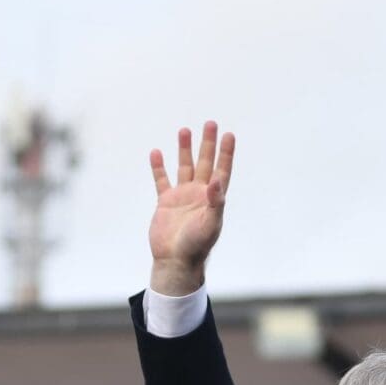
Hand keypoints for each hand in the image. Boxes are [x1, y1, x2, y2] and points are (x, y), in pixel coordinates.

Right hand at [148, 120, 235, 296]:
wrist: (175, 261)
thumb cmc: (196, 246)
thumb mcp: (210, 223)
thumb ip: (215, 201)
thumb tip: (216, 179)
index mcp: (213, 199)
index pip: (221, 170)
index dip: (226, 153)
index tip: (228, 135)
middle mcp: (199, 194)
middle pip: (204, 163)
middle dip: (208, 144)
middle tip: (210, 123)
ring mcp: (182, 197)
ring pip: (184, 168)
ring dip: (185, 149)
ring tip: (184, 130)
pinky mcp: (165, 203)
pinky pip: (162, 180)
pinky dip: (159, 167)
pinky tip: (157, 153)